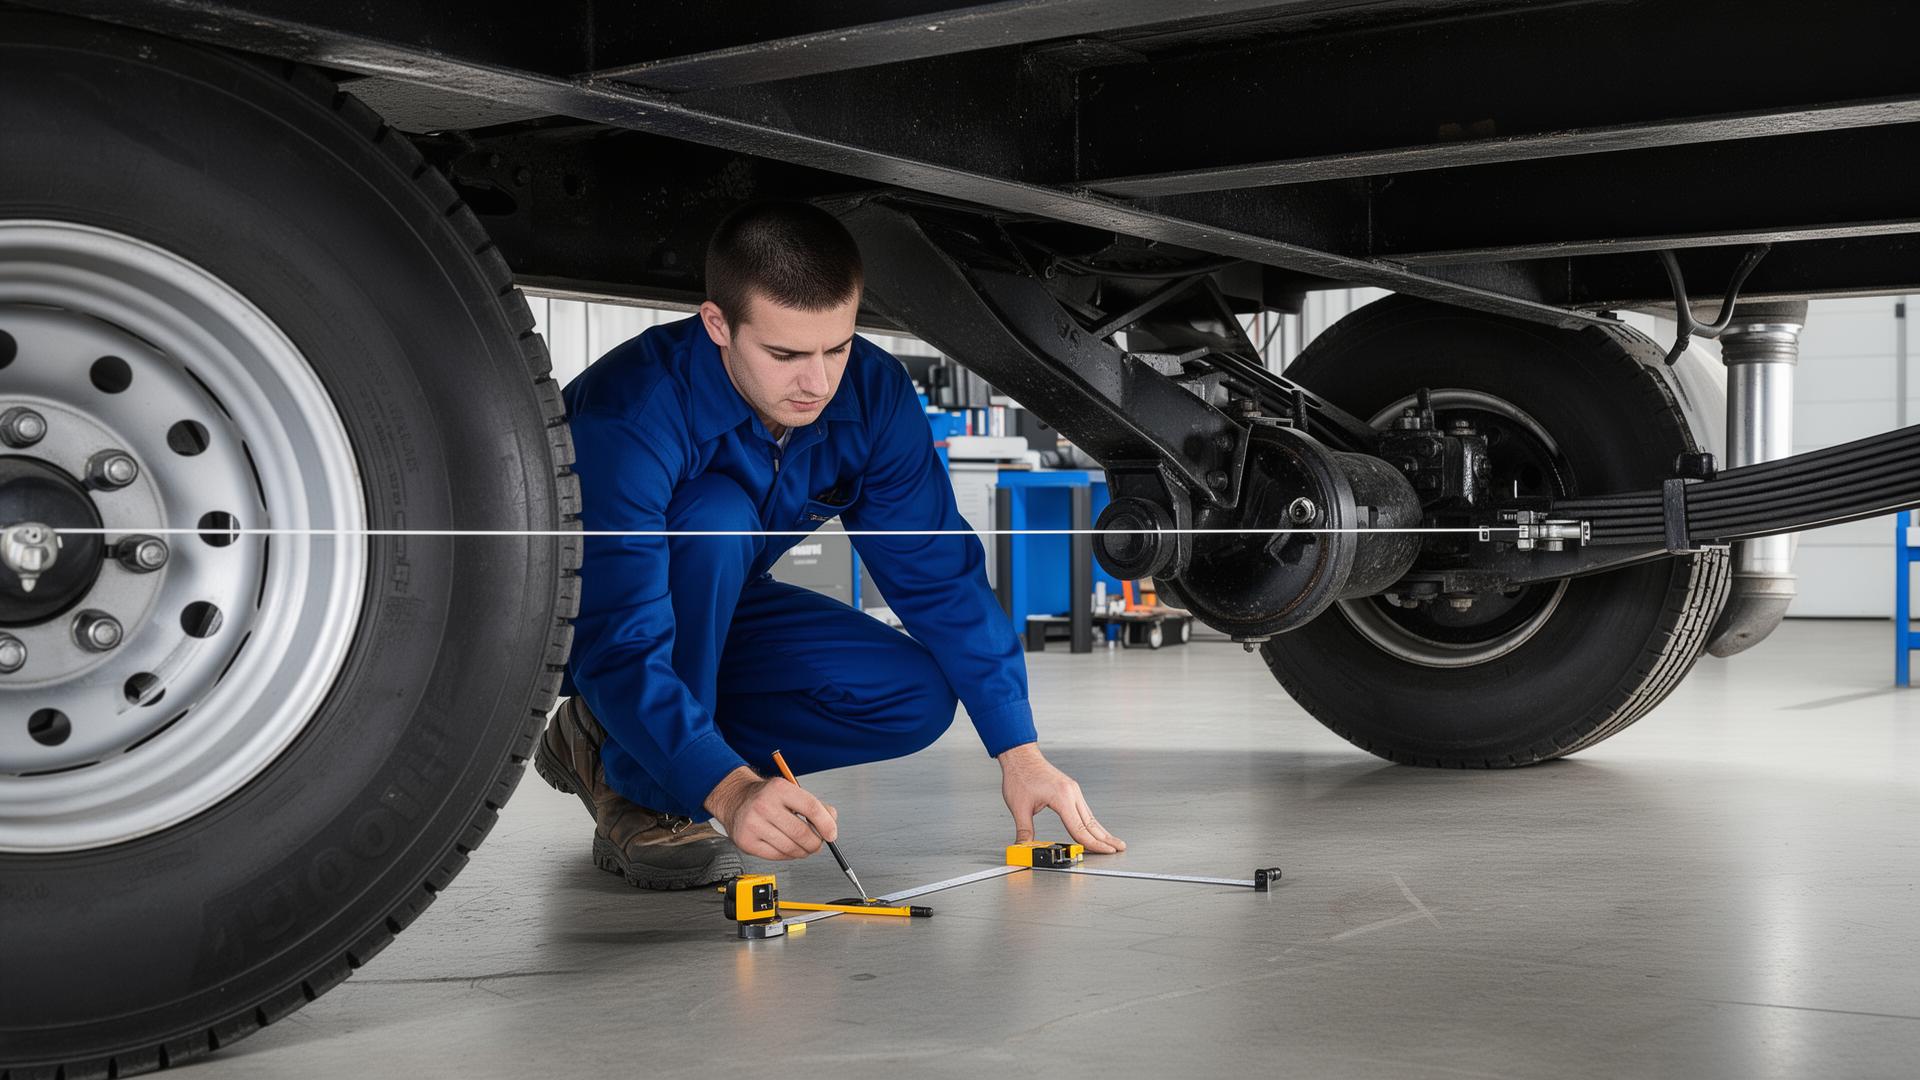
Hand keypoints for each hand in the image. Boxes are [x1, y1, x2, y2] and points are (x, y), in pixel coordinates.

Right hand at [704, 766, 837, 860]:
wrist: (736, 800)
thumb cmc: (767, 797)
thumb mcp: (791, 791)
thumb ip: (816, 805)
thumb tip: (831, 823)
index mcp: (779, 789)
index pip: (811, 808)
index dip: (826, 824)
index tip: (832, 834)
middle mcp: (764, 805)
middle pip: (802, 833)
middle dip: (816, 843)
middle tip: (818, 843)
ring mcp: (754, 825)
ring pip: (791, 848)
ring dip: (803, 852)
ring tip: (804, 846)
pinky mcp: (747, 842)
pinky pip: (777, 856)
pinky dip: (789, 855)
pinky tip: (788, 848)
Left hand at [997, 743, 1124, 853]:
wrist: (1020, 755)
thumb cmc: (1020, 775)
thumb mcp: (1019, 807)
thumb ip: (1024, 830)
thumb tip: (1023, 847)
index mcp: (1062, 797)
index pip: (1080, 828)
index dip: (1093, 844)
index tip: (1105, 851)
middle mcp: (1071, 793)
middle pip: (1091, 822)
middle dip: (1106, 838)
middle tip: (1119, 847)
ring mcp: (1073, 791)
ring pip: (1090, 816)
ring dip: (1101, 831)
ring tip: (1112, 841)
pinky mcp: (1070, 790)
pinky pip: (1084, 810)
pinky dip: (1091, 822)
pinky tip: (1095, 829)